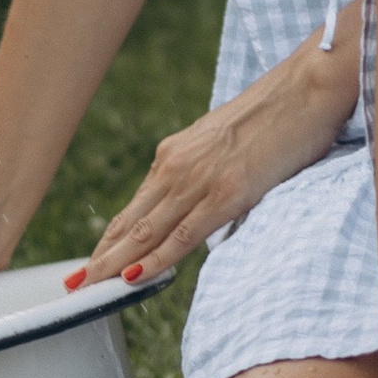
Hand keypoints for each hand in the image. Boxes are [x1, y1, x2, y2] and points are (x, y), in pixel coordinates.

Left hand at [70, 20, 361, 289]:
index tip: (90, 263)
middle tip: (72, 285)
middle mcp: (177, 166)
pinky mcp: (226, 193)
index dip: (110, 239)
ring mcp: (199, 180)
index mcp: (174, 154)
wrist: (305, 89)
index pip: (134, 208)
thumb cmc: (276, 117)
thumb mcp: (226, 146)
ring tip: (87, 288)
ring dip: (114, 263)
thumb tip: (204, 210)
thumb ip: (207, 176)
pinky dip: (154, 259)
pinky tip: (133, 276)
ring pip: (146, 232)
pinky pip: (182, 235)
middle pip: (130, 223)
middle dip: (100, 257)